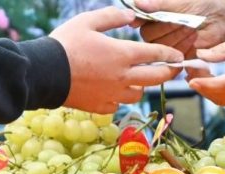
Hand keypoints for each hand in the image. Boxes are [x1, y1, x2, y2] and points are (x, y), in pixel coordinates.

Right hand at [49, 8, 183, 113]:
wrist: (45, 74)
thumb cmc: (65, 44)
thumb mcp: (88, 22)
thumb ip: (112, 17)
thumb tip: (131, 16)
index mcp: (123, 55)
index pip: (156, 55)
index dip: (170, 54)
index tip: (179, 55)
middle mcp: (122, 77)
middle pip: (155, 79)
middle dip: (169, 73)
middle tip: (174, 70)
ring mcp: (112, 95)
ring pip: (138, 94)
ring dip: (142, 86)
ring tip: (139, 80)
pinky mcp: (100, 107)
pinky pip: (118, 105)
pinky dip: (120, 98)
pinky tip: (115, 92)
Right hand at [134, 0, 224, 55]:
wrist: (222, 20)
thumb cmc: (202, 5)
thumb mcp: (180, 1)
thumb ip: (159, 4)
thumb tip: (138, 3)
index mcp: (152, 13)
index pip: (138, 19)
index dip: (142, 20)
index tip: (146, 20)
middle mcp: (155, 29)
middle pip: (148, 35)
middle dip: (167, 27)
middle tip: (182, 21)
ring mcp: (164, 44)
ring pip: (159, 47)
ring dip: (177, 37)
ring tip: (192, 28)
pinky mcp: (174, 56)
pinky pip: (171, 57)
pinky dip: (183, 48)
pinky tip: (193, 39)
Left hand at [188, 34, 224, 106]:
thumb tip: (201, 55)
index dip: (208, 85)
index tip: (192, 80)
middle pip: (222, 95)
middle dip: (201, 86)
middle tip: (189, 71)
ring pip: (223, 100)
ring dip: (206, 90)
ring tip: (197, 73)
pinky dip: (215, 92)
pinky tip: (209, 79)